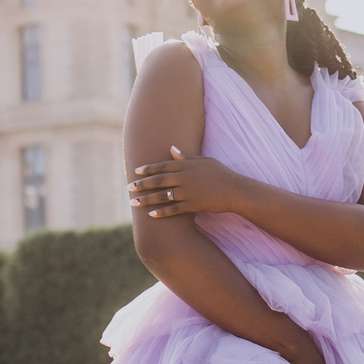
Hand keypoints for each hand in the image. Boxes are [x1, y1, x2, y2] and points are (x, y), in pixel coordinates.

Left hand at [128, 147, 244, 219]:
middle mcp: (185, 177)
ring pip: (162, 195)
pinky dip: (162, 212)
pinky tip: (151, 215)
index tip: (136, 171)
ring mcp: (188, 191)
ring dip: (146, 199)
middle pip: (159, 180)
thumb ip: (186, 157)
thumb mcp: (204, 161)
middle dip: (142, 184)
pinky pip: (174, 209)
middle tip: (128, 187)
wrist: (235, 190)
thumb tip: (171, 149)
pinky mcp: (193, 204)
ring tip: (133, 202)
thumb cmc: (221, 174)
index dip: (148, 169)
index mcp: (187, 165)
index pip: (163, 166)